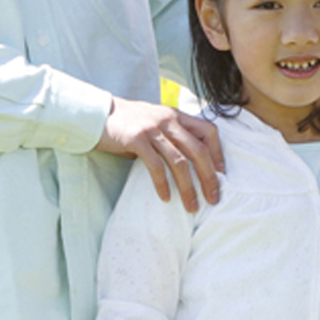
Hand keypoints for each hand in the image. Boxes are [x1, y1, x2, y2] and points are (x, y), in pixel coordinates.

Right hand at [98, 99, 222, 210]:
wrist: (97, 114)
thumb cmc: (128, 123)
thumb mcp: (156, 122)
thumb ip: (173, 135)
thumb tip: (193, 161)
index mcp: (176, 115)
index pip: (209, 131)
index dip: (218, 153)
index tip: (221, 174)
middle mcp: (168, 120)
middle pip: (198, 150)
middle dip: (209, 177)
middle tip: (213, 198)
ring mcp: (152, 129)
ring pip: (179, 161)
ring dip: (188, 187)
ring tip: (191, 206)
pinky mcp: (136, 139)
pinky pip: (155, 166)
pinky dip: (162, 184)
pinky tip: (166, 198)